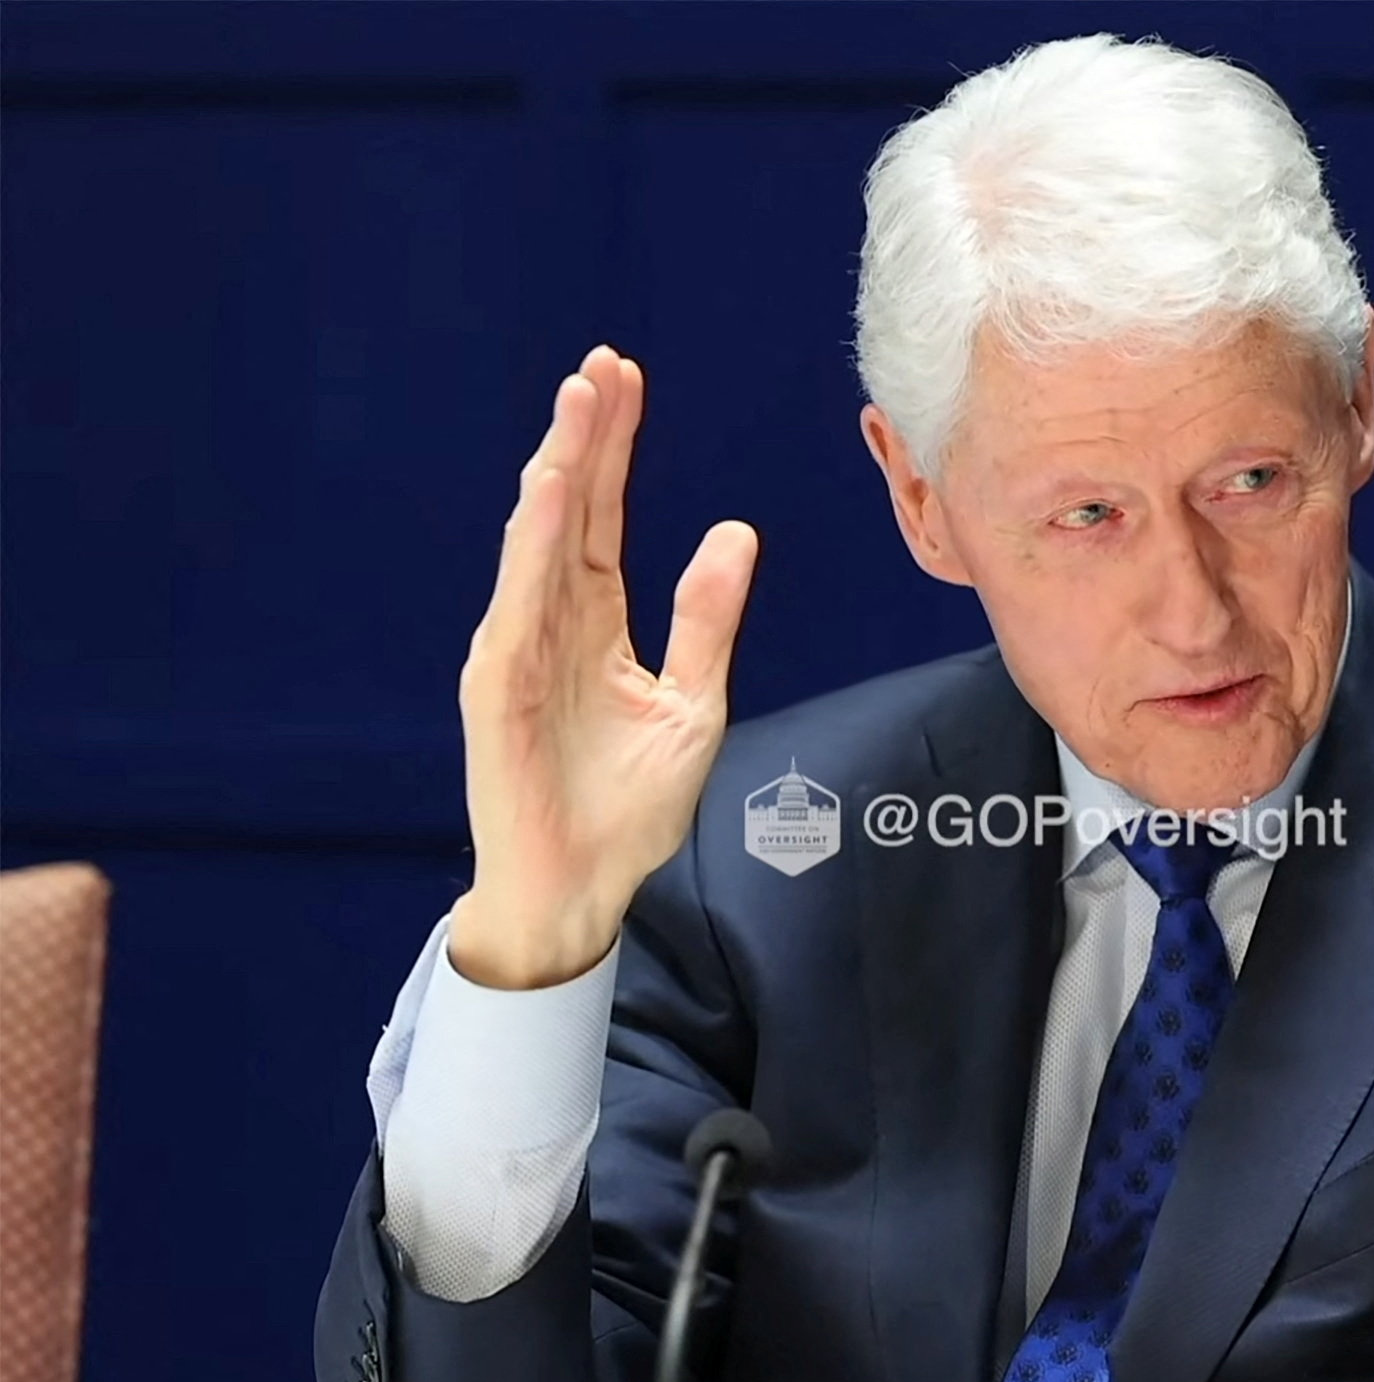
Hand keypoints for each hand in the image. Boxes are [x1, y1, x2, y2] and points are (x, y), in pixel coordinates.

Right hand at [450, 345, 758, 989]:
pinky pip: (520, 596)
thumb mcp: (693, 701)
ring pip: (540, 536)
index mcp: (596, 623)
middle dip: (587, 435)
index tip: (628, 381)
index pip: (603, 516)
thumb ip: (707, 619)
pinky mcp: (500, 683)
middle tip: (605, 363)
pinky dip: (534, 538)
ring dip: (560, 465)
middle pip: (570, 508)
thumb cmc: (628, 806)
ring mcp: (521, 646)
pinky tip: (551, 486)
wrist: (581, 887)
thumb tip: (735, 533)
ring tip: (581, 397)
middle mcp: (551, 621)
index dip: (615, 449)